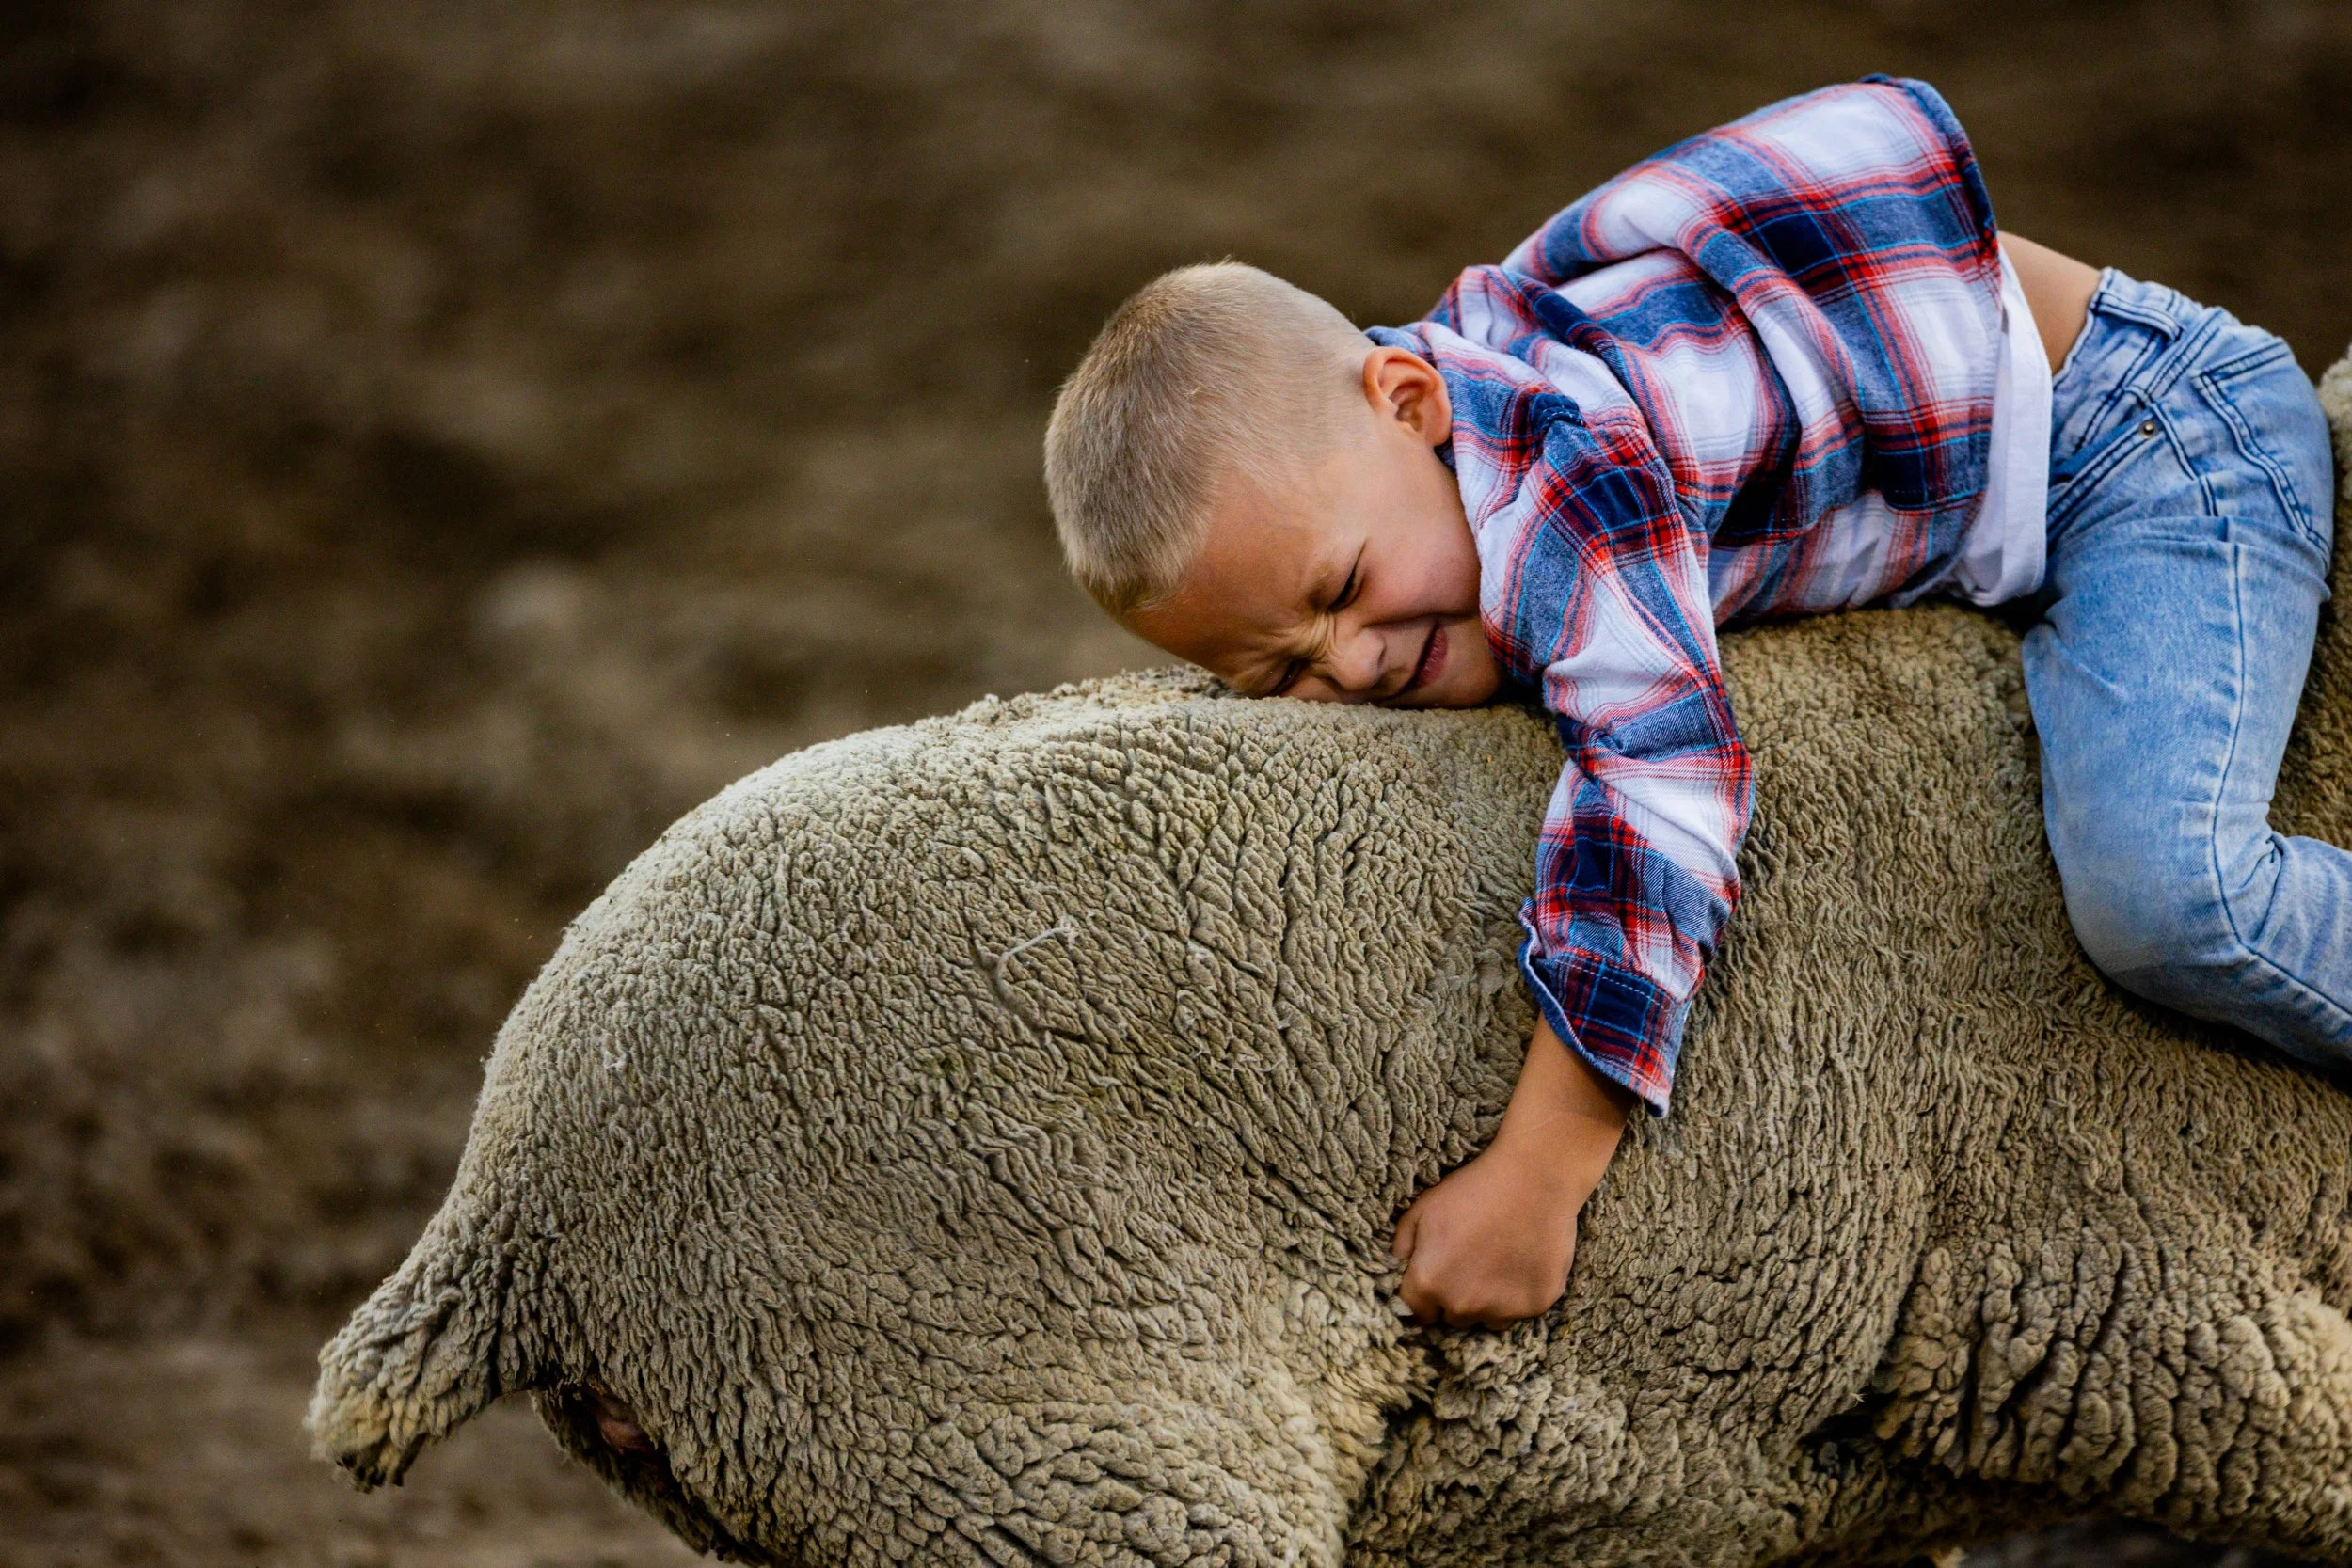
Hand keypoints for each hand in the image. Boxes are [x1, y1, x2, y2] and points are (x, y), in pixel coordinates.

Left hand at [1390, 1021, 1630, 1328]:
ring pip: (1487, 1319)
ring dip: (1488, 1302)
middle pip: (1453, 1317)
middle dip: (1456, 1297)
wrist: (1534, 1176)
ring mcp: (1501, 1308)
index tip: (1437, 1280)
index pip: (1417, 1311)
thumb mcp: (1424, 1207)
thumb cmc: (1474, 1188)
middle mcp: (1462, 1304)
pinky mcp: (1536, 1304)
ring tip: (1498, 1262)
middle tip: (1471, 1263)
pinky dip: (1520, 1295)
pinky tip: (1522, 1261)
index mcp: (1429, 1282)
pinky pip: (1520, 1311)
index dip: (1424, 1295)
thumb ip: (1403, 1243)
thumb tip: (1398, 1267)